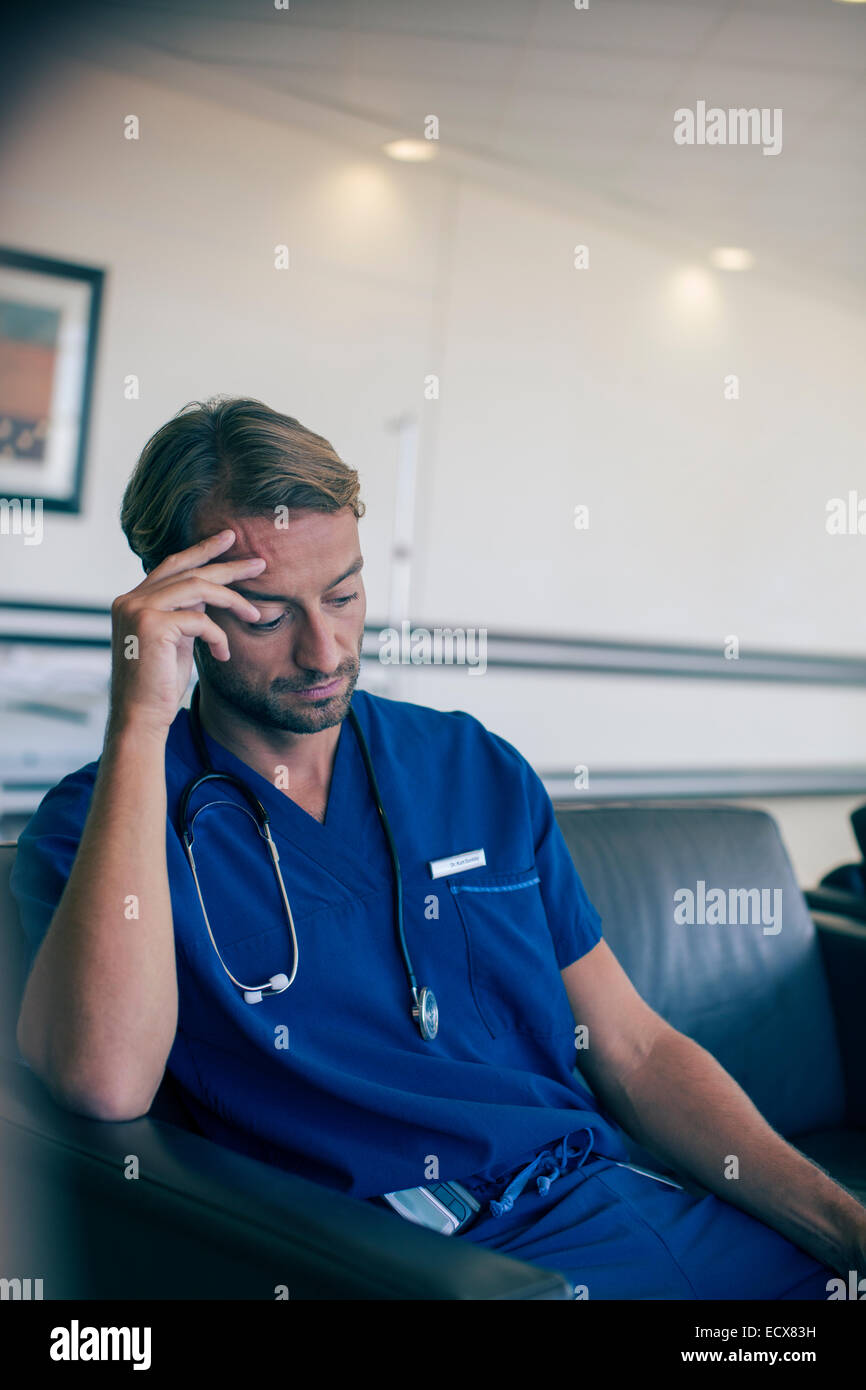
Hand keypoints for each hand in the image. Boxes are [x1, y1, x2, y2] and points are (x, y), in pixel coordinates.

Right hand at [107, 528, 264, 739]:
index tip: (229, 539)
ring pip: (198, 588)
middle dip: (227, 565)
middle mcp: (131, 599)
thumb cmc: (160, 684)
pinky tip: (223, 656)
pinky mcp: (152, 625)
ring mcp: (138, 609)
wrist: (141, 716)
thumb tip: (211, 594)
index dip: (202, 550)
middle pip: (188, 570)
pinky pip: (200, 620)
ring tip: (256, 614)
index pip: (173, 565)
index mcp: (133, 600)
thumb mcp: (175, 640)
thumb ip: (186, 614)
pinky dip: (218, 637)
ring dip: (233, 600)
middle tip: (259, 562)